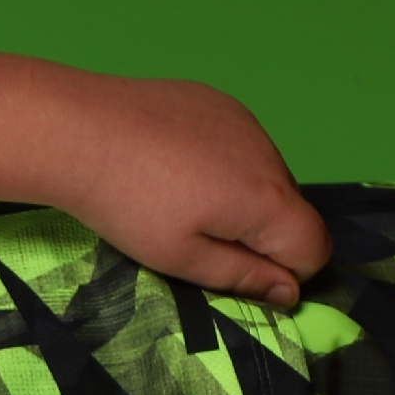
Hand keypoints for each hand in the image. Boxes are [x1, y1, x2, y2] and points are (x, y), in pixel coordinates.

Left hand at [39, 75, 329, 309]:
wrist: (79, 130)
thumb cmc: (128, 206)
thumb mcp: (182, 259)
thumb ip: (243, 276)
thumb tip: (289, 291)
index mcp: (268, 200)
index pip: (315, 247)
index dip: (286, 271)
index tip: (236, 270)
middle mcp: (270, 155)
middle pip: (290, 211)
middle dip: (259, 233)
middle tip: (194, 235)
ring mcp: (245, 122)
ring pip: (265, 176)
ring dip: (241, 197)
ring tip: (178, 197)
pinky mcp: (219, 102)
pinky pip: (240, 144)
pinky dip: (222, 162)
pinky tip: (173, 163)